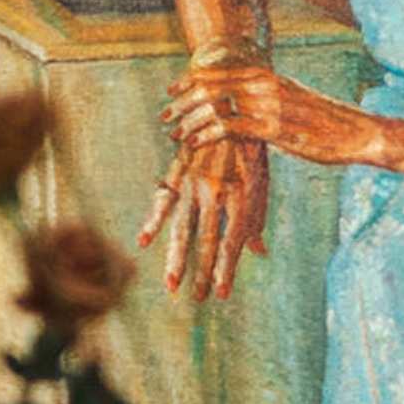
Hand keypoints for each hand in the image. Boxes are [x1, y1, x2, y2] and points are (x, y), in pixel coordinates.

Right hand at [136, 138, 269, 301]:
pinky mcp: (178, 169)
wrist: (230, 104)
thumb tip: (259, 253)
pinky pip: (163, 199)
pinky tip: (144, 241)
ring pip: (184, 228)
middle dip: (203, 273)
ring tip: (172, 285)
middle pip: (209, 241)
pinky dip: (153, 220)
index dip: (226, 270)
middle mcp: (218, 192)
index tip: (220, 294)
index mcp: (242, 197)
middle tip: (197, 299)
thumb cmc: (248, 150)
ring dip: (177, 258)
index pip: (233, 242)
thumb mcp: (259, 184)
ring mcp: (196, 181)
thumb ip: (255, 221)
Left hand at [162, 64, 377, 167]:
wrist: (358, 133)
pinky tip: (194, 144)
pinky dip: (205, 135)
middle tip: (166, 115)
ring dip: (188, 120)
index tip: (172, 92)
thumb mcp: (296, 101)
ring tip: (176, 134)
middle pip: (208, 84)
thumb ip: (270, 98)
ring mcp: (267, 105)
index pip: (217, 69)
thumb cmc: (330, 123)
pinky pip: (227, 127)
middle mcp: (264, 84)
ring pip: (212, 105)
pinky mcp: (272, 128)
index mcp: (268, 74)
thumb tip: (251, 105)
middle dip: (181, 100)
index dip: (189, 79)